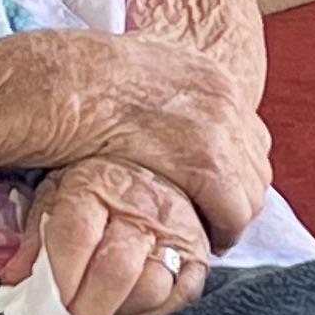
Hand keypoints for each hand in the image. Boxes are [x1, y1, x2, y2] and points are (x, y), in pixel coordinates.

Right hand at [12, 32, 270, 245]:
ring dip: (230, 214)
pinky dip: (223, 229)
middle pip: (256, 161)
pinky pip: (233, 209)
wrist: (59, 82)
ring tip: (205, 233)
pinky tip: (202, 241)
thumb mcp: (134, 75)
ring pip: (251, 189)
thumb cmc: (77, 83)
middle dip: (237, 193)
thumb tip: (157, 114)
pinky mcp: (205, 161)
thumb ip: (159, 95)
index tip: (212, 190)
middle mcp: (222, 95)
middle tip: (212, 217)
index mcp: (207, 73)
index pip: (247, 131)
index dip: (232, 167)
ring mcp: (218, 126)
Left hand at [15, 158, 211, 314]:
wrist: (149, 169)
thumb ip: (35, 239)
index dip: (58, 280)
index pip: (76, 235)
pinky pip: (184, 298)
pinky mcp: (198, 256)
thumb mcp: (54, 196)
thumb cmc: (93, 189)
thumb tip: (16, 286)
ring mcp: (175, 232)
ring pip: (152, 287)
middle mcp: (140, 208)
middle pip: (117, 268)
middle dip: (85, 311)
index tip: (42, 313)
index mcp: (95, 186)